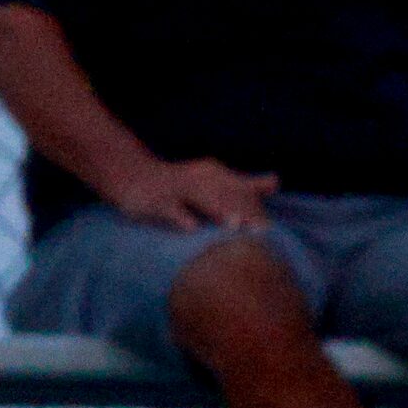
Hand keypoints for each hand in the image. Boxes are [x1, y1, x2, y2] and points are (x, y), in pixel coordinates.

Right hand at [109, 159, 276, 232]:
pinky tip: (191, 229)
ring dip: (218, 210)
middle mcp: (199, 177)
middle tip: (261, 232)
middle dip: (245, 211)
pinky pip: (171, 208)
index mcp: (215, 174)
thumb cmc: (178, 184)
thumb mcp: (210, 181)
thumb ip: (242, 183)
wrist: (131, 174)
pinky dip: (181, 216)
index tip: (269, 233)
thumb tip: (276, 181)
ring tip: (235, 226)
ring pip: (201, 197)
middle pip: (227, 193)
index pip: (242, 190)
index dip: (256, 209)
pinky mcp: (156, 199)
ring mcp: (177, 188)